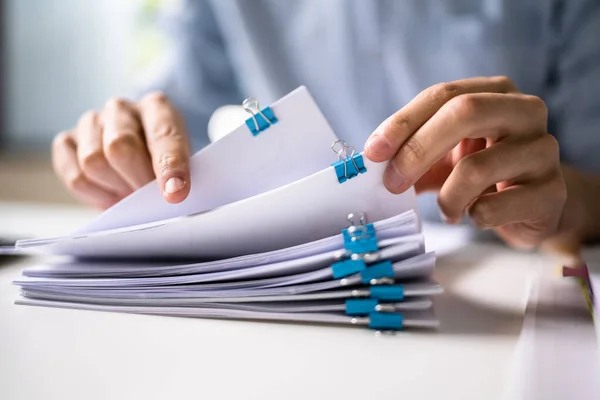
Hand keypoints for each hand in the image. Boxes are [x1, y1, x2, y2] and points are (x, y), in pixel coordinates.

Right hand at [52, 92, 190, 208]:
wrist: (141, 163)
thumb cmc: (165, 164)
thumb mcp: (184, 165)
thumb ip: (177, 177)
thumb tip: (169, 195)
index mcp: (157, 107)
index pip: (163, 134)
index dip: (170, 165)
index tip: (175, 194)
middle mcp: (121, 109)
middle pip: (120, 146)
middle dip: (136, 180)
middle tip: (147, 199)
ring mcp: (90, 122)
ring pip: (94, 163)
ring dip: (116, 187)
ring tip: (130, 193)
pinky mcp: (67, 142)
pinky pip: (75, 178)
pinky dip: (96, 194)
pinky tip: (111, 194)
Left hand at [365, 76, 566, 248]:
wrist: (533, 205)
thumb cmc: (482, 172)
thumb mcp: (443, 156)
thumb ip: (410, 153)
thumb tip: (369, 164)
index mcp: (495, 93)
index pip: (442, 94)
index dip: (402, 122)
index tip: (372, 152)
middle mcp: (525, 111)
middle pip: (464, 112)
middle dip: (417, 150)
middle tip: (393, 183)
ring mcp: (544, 150)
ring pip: (478, 166)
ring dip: (447, 196)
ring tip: (446, 209)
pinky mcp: (553, 192)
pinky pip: (499, 205)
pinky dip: (474, 216)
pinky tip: (475, 216)